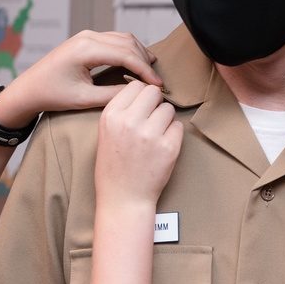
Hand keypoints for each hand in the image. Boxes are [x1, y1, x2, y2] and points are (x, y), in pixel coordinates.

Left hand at [0, 30, 161, 126]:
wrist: (29, 89)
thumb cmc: (51, 94)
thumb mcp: (84, 99)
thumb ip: (113, 94)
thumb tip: (137, 91)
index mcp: (86, 49)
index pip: (126, 54)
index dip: (144, 70)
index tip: (157, 84)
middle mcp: (87, 37)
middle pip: (127, 43)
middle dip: (145, 60)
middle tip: (156, 80)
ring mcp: (86, 36)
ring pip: (122, 38)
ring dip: (138, 53)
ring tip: (150, 72)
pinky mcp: (85, 40)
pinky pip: (113, 40)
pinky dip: (128, 50)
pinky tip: (135, 63)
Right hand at [95, 80, 182, 209]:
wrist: (123, 198)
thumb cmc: (114, 166)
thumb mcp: (106, 132)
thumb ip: (122, 110)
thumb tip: (145, 90)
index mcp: (111, 116)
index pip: (135, 86)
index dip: (142, 96)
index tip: (142, 108)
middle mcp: (129, 121)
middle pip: (153, 92)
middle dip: (155, 104)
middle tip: (152, 120)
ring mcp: (149, 134)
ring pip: (168, 109)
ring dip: (165, 120)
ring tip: (155, 137)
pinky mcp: (168, 147)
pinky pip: (178, 126)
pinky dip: (173, 135)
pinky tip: (162, 147)